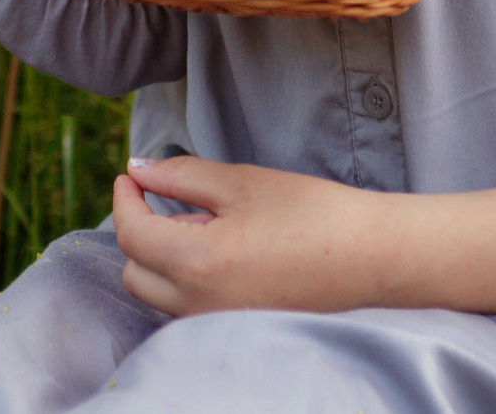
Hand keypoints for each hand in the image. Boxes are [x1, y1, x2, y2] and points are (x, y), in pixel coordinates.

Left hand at [111, 156, 390, 315]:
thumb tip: (139, 169)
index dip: (124, 198)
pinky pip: (186, 304)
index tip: (131, 174)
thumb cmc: (312, 212)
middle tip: (165, 194)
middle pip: (134, 271)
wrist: (371, 257)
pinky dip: (185, 275)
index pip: (131, 233)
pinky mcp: (233, 327)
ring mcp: (214, 322)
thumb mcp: (243, 182)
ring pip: (158, 292)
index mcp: (195, 263)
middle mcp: (196, 304)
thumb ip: (182, 175)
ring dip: (161, 255)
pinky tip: (221, 247)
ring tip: (202, 220)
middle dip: (138, 230)